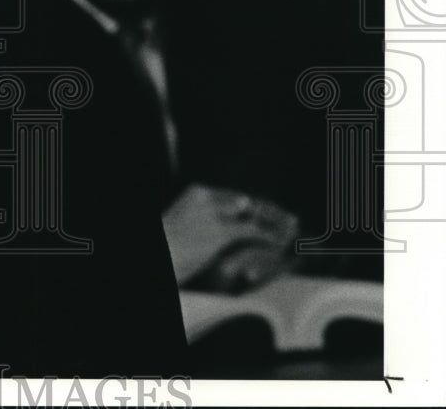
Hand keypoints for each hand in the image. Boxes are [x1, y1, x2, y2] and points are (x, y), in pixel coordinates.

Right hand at [162, 183, 298, 289]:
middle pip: (247, 202)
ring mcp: (214, 213)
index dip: (257, 205)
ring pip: (253, 215)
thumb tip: (234, 222)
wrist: (158, 254)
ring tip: (289, 230)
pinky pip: (251, 231)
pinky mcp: (220, 231)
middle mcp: (207, 197)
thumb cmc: (168, 246)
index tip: (273, 212)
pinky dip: (268, 236)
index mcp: (197, 192)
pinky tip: (278, 241)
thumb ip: (207, 220)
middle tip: (289, 219)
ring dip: (273, 223)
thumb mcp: (185, 224)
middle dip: (270, 212)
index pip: (236, 197)